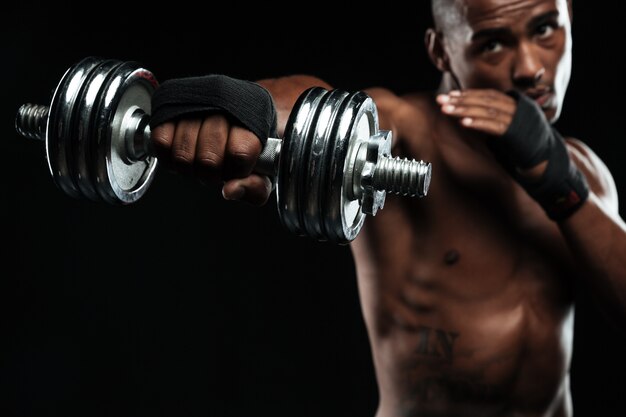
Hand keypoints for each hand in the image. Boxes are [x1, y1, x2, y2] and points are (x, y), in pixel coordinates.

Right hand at [151, 115, 272, 205]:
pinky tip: (182, 151)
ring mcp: (196, 101)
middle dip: (210, 174)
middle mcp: (225, 103)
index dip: (235, 170)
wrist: (241, 107)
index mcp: (255, 117)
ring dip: (189, 167)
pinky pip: (161, 141)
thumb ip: (256, 187)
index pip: (239, 153)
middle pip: (208, 158)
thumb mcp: (265, 168)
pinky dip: (168, 156)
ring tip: (199, 158)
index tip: (235, 168)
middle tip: (216, 168)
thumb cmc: (253, 140)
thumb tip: (230, 191)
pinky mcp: (171, 103)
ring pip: (183, 153)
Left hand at [436, 89, 548, 178]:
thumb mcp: (505, 125)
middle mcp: (516, 108)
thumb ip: (491, 117)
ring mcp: (516, 120)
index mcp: (514, 103)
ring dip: (464, 110)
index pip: (487, 94)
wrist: (542, 160)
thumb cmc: (520, 143)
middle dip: (460, 100)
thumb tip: (468, 112)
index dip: (468, 94)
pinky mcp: (515, 134)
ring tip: (446, 110)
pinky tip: (463, 123)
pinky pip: (493, 126)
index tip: (449, 95)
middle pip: (484, 100)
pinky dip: (477, 123)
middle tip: (440, 100)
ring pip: (486, 111)